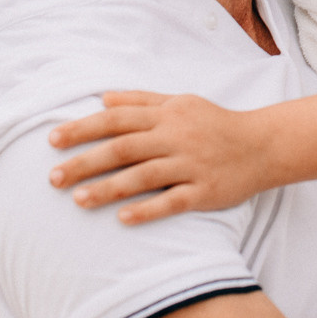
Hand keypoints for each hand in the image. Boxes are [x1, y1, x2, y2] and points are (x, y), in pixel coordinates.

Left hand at [49, 91, 274, 220]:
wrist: (264, 145)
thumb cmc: (216, 123)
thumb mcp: (181, 102)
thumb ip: (141, 100)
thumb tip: (102, 99)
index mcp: (167, 115)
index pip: (117, 120)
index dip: (83, 128)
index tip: (53, 140)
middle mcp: (176, 137)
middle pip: (123, 148)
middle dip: (85, 162)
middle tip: (52, 178)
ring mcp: (191, 165)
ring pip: (143, 176)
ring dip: (108, 188)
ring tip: (78, 200)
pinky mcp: (205, 191)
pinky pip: (173, 201)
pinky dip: (147, 209)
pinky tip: (123, 218)